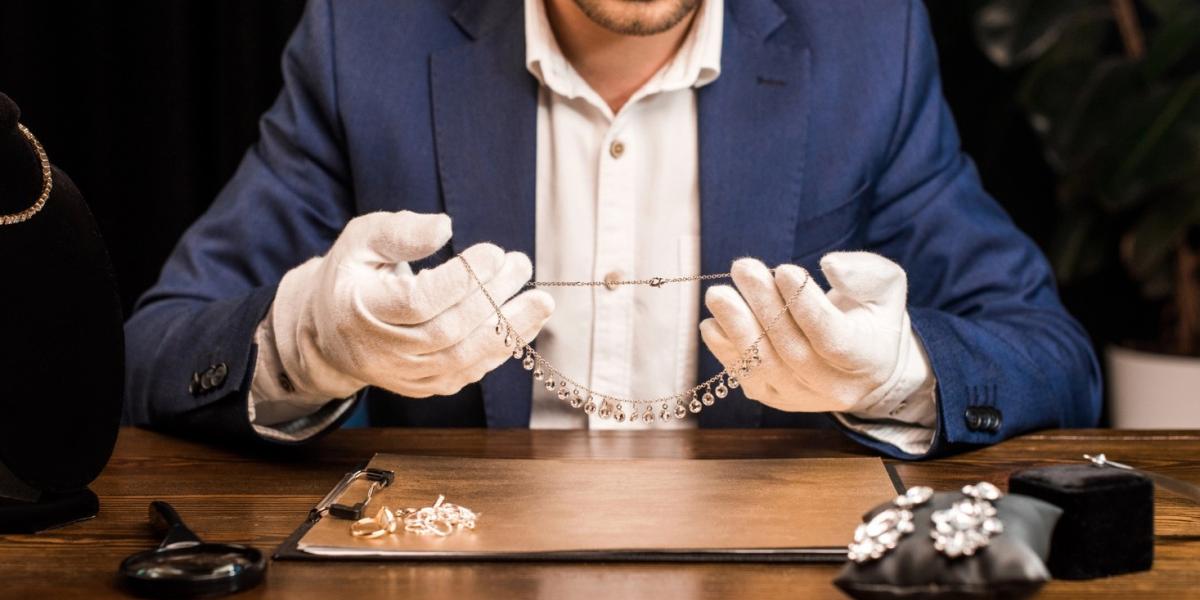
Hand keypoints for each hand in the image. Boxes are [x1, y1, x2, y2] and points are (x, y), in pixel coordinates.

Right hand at [268, 211, 553, 399]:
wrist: (331, 330)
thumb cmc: (354, 275)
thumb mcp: (362, 240)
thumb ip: (400, 232)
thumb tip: (444, 227)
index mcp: (359, 310)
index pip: (418, 302)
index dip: (462, 280)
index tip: (494, 252)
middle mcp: (380, 351)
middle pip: (446, 332)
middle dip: (492, 298)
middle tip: (522, 265)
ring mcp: (403, 375)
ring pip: (463, 359)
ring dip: (508, 330)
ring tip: (540, 301)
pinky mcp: (424, 386)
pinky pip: (469, 372)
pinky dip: (501, 350)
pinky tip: (525, 324)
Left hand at [699, 252, 931, 414]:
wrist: (863, 365)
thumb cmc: (871, 315)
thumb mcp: (885, 287)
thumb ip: (864, 273)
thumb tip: (830, 265)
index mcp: (867, 359)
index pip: (832, 338)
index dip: (806, 306)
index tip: (784, 270)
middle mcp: (833, 386)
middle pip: (792, 351)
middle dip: (764, 306)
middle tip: (743, 268)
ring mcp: (801, 397)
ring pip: (764, 367)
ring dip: (737, 328)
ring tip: (719, 294)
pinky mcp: (774, 398)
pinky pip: (746, 377)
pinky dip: (724, 350)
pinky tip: (712, 323)